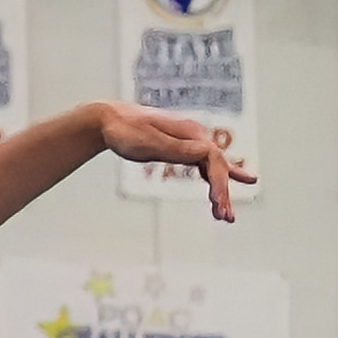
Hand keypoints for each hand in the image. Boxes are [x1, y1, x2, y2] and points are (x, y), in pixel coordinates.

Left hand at [96, 104, 255, 224]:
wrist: (110, 120)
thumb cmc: (127, 130)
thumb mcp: (151, 142)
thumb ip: (178, 149)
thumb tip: (206, 153)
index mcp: (190, 131)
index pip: (214, 159)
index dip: (219, 182)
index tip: (218, 203)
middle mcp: (194, 135)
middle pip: (217, 166)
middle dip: (223, 192)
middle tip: (226, 217)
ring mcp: (190, 142)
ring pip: (212, 169)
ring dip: (220, 191)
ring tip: (227, 215)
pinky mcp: (182, 149)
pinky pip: (204, 167)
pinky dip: (214, 180)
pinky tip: (224, 190)